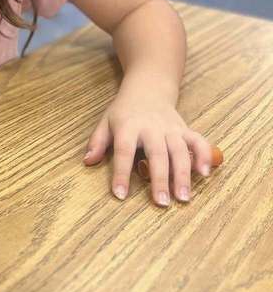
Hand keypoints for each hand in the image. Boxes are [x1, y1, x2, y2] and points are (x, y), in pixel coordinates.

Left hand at [82, 83, 213, 206]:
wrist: (147, 89)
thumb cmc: (124, 112)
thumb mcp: (105, 122)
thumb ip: (97, 142)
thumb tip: (87, 162)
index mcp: (128, 126)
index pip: (123, 151)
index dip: (121, 173)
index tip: (120, 195)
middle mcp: (151, 127)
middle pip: (157, 154)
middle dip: (160, 179)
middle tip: (161, 203)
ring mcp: (170, 128)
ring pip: (180, 151)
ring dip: (183, 175)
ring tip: (183, 197)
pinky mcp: (185, 129)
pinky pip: (198, 141)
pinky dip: (204, 155)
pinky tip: (205, 173)